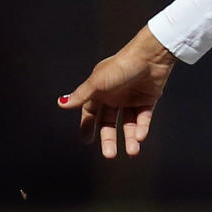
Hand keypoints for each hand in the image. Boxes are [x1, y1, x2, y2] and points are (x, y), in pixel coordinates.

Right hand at [57, 26, 175, 158]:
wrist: (151, 56)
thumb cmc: (122, 65)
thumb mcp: (98, 82)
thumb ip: (81, 95)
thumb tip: (61, 103)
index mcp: (100, 91)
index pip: (91, 112)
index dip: (88, 126)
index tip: (86, 141)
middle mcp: (115, 96)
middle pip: (109, 122)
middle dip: (109, 139)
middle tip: (109, 155)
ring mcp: (132, 98)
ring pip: (129, 123)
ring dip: (130, 138)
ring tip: (133, 151)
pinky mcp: (148, 99)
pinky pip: (143, 117)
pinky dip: (142, 128)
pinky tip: (141, 137)